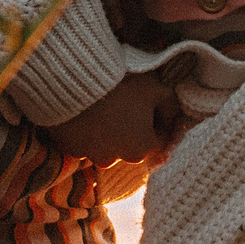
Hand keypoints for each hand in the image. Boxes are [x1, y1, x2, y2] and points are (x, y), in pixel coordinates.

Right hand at [44, 68, 188, 166]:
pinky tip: (87, 113)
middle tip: (127, 103)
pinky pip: (84, 142)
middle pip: (132, 144)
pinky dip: (87, 132)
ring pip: (107, 146)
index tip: (153, 102)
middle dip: (133, 127)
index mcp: (143, 148)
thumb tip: (173, 112)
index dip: (159, 118)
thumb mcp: (155, 89)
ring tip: (106, 107)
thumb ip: (170, 104)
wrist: (76, 84)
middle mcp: (118, 159)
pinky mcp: (71, 149)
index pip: (159, 138)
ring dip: (109, 132)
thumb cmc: (121, 87)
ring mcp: (92, 156)